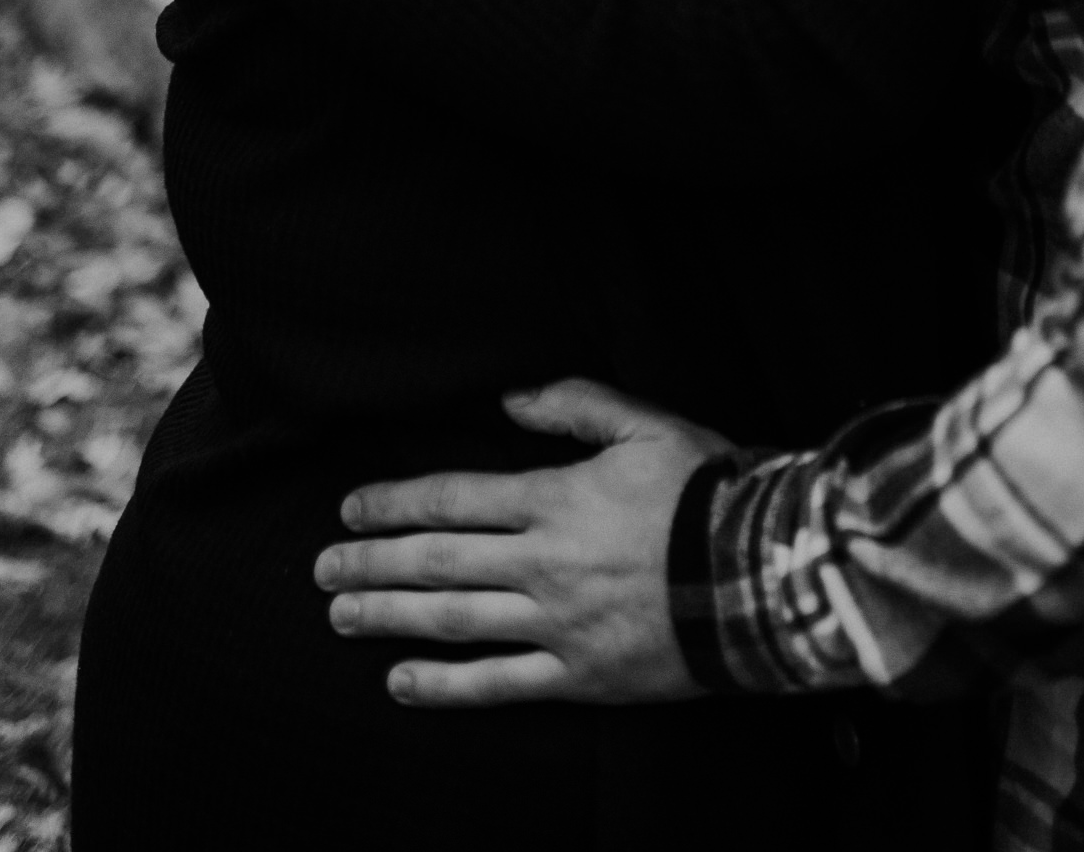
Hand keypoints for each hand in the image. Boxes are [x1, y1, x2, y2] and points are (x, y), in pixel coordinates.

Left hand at [314, 378, 724, 706]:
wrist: (761, 573)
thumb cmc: (706, 491)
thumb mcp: (646, 424)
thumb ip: (575, 405)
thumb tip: (510, 397)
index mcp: (554, 498)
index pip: (453, 499)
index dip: (395, 504)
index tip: (351, 509)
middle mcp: (542, 562)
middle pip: (437, 563)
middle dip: (372, 563)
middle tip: (322, 569)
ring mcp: (556, 623)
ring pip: (453, 621)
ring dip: (388, 617)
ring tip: (340, 615)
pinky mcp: (577, 674)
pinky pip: (497, 684)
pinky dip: (443, 685)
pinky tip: (400, 682)